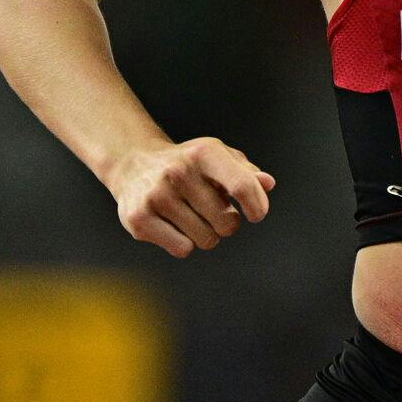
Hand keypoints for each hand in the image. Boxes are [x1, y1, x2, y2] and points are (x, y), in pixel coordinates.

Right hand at [102, 137, 276, 257]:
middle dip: (226, 223)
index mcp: (204, 152)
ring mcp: (157, 195)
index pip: (242, 185)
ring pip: (206, 240)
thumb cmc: (189, 165)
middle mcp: (178, 171)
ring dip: (205, 235)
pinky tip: (172, 225)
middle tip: (211, 211)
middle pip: (227, 223)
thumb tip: (267, 184)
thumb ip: (246, 173)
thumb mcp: (218, 158)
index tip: (256, 214)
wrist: (134, 165)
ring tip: (189, 215)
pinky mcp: (139, 218)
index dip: (257, 205)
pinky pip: (183, 249)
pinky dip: (184, 244)